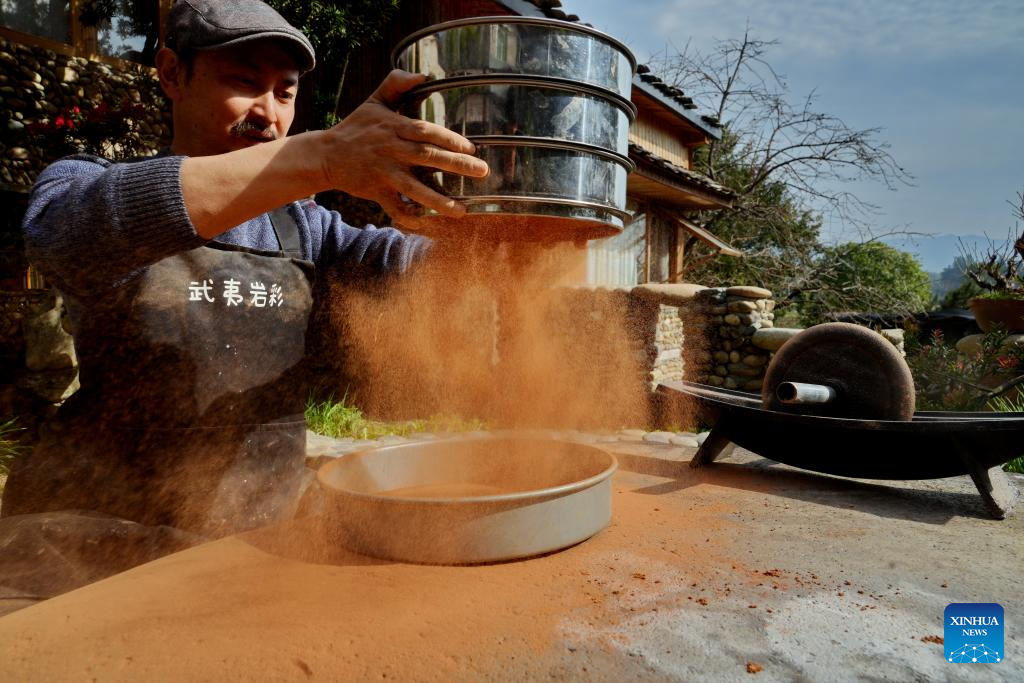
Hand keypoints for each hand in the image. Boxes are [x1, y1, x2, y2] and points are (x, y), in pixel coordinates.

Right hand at [320, 70, 488, 224]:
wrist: (326, 154)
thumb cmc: (356, 127)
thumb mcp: (374, 100)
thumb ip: (397, 83)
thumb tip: (424, 75)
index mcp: (394, 127)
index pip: (427, 131)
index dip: (450, 139)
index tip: (471, 148)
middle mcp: (392, 150)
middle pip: (428, 157)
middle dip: (457, 165)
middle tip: (483, 171)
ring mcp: (384, 173)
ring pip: (415, 188)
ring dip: (440, 201)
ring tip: (462, 210)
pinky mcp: (376, 192)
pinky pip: (395, 207)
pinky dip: (410, 216)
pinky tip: (428, 222)